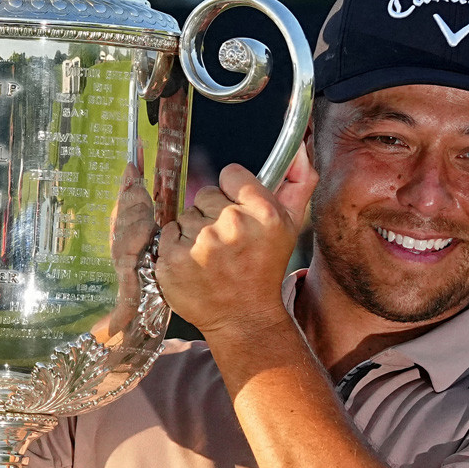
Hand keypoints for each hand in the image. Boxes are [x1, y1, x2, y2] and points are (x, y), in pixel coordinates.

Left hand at [155, 148, 316, 336]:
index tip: (238, 213)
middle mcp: (233, 225)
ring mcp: (201, 243)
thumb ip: (298, 183)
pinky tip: (194, 266)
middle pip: (205, 194)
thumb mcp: (291, 226)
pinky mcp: (173, 260)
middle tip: (226, 242)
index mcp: (264, 213)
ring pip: (185, 215)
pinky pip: (167, 234)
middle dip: (212, 214)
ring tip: (211, 257)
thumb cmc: (265, 269)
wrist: (244, 318)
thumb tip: (301, 149)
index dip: (233, 193)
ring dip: (193, 232)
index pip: (231, 174)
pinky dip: (176, 248)